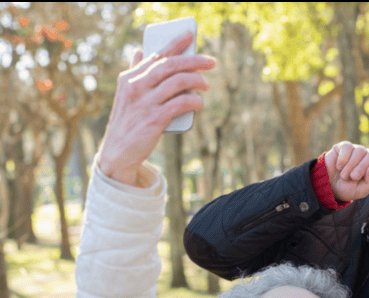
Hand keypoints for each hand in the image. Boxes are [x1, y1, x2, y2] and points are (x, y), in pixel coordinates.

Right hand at [97, 31, 215, 185]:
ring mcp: (145, 103)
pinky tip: (199, 102)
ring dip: (197, 81)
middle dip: (194, 60)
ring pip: (177, 82)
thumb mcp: (126, 94)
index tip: (190, 35)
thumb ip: (134, 72)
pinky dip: (193, 100)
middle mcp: (136, 87)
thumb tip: (138, 51)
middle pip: (170, 65)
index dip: (175, 44)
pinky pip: (180, 104)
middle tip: (211, 62)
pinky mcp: (154, 119)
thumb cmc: (127, 121)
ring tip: (207, 85)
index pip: (156, 55)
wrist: (117, 151)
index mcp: (129, 78)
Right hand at [324, 140, 368, 200]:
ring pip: (360, 151)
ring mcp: (356, 150)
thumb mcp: (361, 190)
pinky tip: (339, 166)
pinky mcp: (344, 146)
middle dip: (362, 167)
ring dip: (351, 166)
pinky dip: (343, 159)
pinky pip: (348, 148)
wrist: (328, 186)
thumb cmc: (346, 189)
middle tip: (353, 177)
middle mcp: (366, 157)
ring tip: (344, 175)